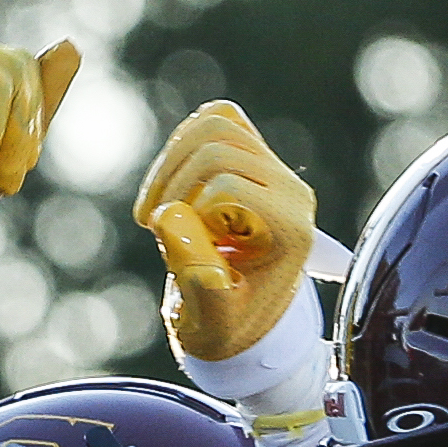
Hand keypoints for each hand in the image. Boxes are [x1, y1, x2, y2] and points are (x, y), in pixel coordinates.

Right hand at [135, 101, 316, 362]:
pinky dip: (183, 146)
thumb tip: (171, 217)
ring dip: (172, 163)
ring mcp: (274, 169)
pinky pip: (217, 119)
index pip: (226, 187)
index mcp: (290, 229)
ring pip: (215, 123)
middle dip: (173, 186)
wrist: (240, 318)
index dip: (188, 214)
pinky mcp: (254, 155)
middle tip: (156, 228)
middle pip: (218, 145)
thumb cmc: (228, 327)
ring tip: (160, 208)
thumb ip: (197, 276)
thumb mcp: (212, 322)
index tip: (177, 252)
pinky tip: (173, 185)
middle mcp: (290, 191)